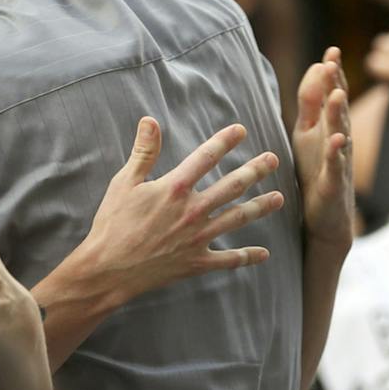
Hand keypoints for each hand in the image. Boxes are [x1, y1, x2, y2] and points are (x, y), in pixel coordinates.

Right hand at [68, 117, 284, 311]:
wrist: (109, 268)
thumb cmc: (112, 224)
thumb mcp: (123, 183)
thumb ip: (143, 152)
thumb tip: (150, 121)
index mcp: (175, 188)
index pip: (206, 158)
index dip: (224, 141)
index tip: (241, 130)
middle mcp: (193, 210)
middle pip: (232, 186)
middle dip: (255, 171)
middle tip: (273, 160)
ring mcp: (198, 238)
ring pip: (238, 218)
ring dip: (260, 207)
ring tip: (279, 198)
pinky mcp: (197, 262)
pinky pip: (229, 259)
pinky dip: (247, 256)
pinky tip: (264, 253)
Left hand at [294, 47, 353, 250]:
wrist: (323, 220)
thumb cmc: (315, 172)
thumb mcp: (308, 133)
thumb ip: (310, 103)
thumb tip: (314, 68)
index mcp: (327, 128)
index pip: (332, 97)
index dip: (332, 75)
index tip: (331, 51)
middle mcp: (337, 141)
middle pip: (338, 110)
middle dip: (336, 85)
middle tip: (333, 62)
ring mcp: (338, 162)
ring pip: (340, 134)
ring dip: (338, 114)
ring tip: (336, 94)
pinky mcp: (333, 185)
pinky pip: (336, 167)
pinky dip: (336, 153)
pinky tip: (338, 140)